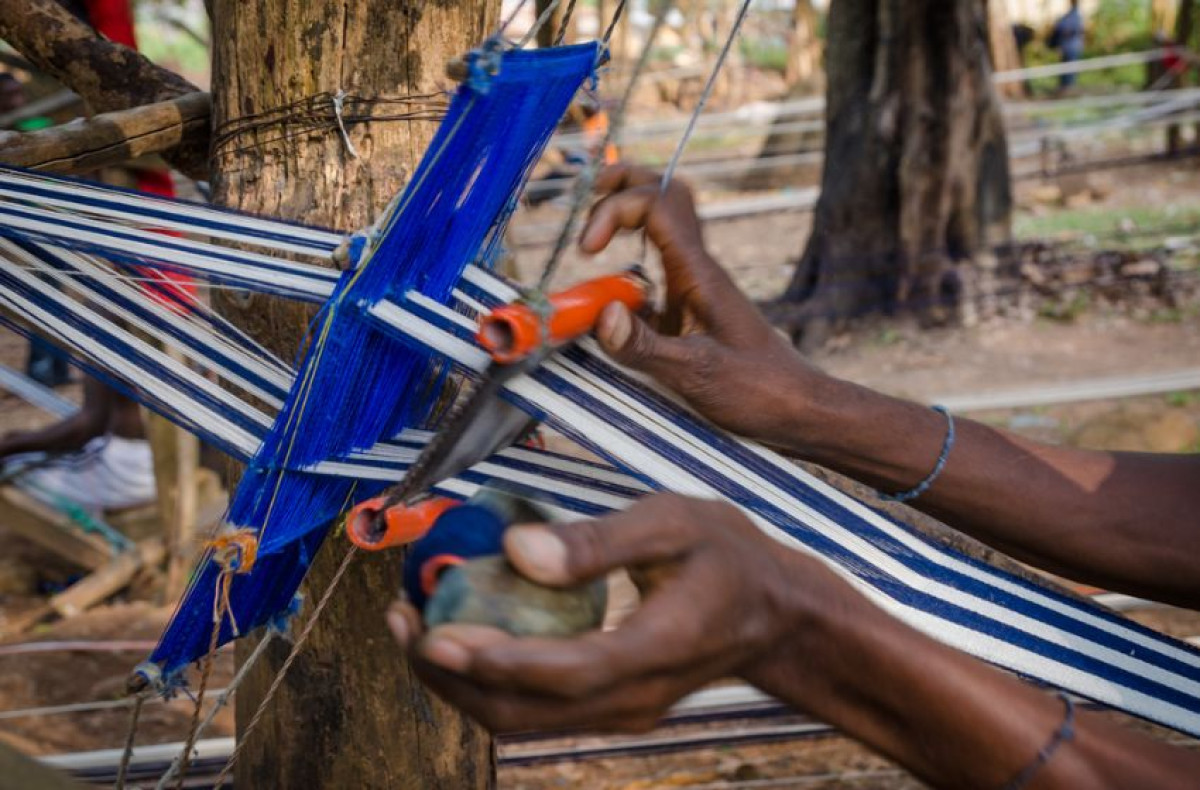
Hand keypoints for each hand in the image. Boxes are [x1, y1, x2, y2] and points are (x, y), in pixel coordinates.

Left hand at [387, 493, 854, 733]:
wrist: (777, 616)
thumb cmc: (730, 559)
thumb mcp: (676, 522)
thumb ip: (598, 539)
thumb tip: (516, 548)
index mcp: (657, 649)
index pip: (563, 672)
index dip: (492, 658)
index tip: (433, 629)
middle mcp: (635, 698)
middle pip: (525, 713)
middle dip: (450, 676)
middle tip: (401, 622)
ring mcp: (623, 712)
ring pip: (523, 721)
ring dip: (459, 685)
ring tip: (413, 629)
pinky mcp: (610, 708)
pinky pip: (536, 711)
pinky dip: (488, 684)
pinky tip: (461, 639)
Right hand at [580, 165, 822, 443]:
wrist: (798, 408)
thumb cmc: (759, 389)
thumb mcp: (695, 373)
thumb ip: (644, 346)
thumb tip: (602, 316)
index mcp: (698, 273)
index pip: (656, 204)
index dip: (614, 210)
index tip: (588, 250)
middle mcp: (697, 270)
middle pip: (665, 196)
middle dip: (623, 186)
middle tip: (589, 195)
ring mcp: (695, 288)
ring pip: (663, 228)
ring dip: (626, 219)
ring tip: (590, 238)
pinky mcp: (691, 311)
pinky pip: (657, 273)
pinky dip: (628, 273)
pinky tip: (609, 304)